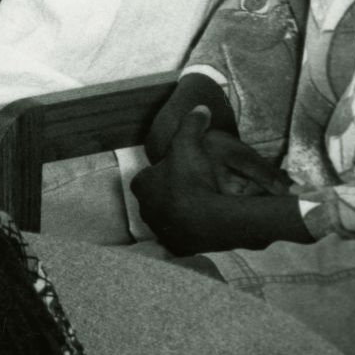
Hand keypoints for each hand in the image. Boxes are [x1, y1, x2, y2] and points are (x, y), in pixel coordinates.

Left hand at [131, 104, 295, 254]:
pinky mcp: (177, 246)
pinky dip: (192, 231)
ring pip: (170, 218)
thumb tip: (200, 108)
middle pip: (158, 199)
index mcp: (142, 185)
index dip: (164, 172)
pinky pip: (183, 237)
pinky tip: (206, 224)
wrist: (212, 218)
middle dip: (171, 194)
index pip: (148, 177)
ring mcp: (161, 230)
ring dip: (182, 212)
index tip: (182, 169)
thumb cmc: (193, 179)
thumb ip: (192, 123)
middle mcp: (146, 210)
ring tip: (202, 205)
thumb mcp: (190, 143)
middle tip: (193, 188)